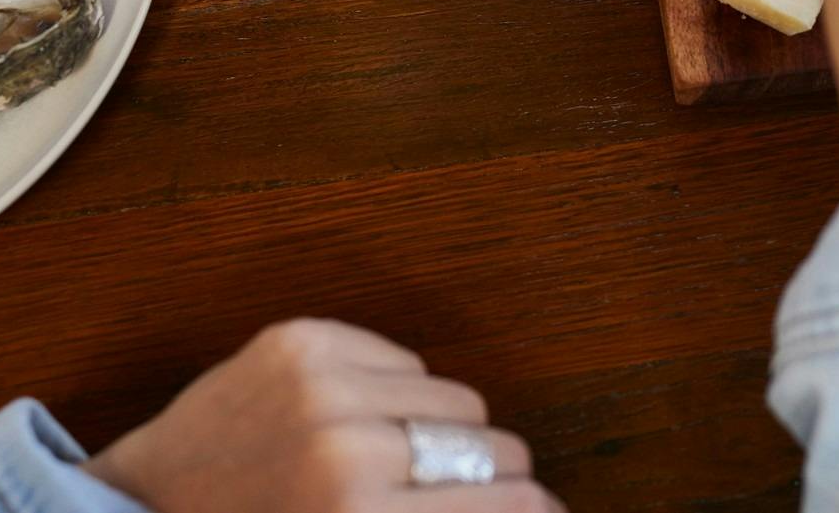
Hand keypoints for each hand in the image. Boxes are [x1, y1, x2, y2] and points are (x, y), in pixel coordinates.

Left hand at [88, 320, 559, 512]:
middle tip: (468, 496)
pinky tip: (364, 423)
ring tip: (405, 463)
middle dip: (494, 477)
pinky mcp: (303, 342)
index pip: (507, 502)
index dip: (536, 511)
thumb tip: (534, 510)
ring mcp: (322, 386)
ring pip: (458, 399)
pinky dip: (400, 392)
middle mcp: (347, 450)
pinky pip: (407, 359)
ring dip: (445, 434)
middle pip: (493, 447)